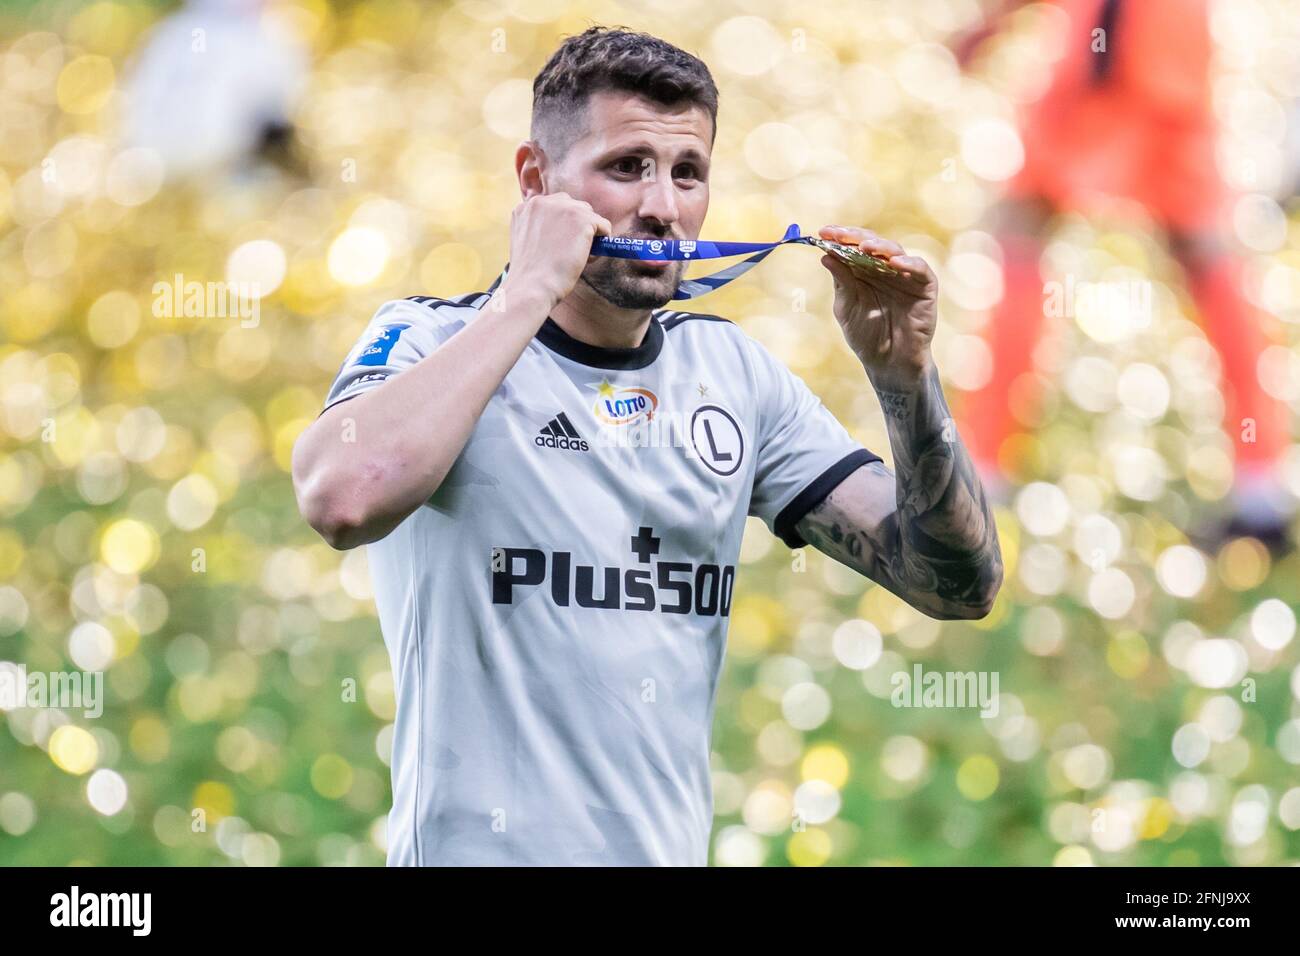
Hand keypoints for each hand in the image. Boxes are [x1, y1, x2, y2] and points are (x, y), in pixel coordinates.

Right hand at [503, 192, 612, 312]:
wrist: (532, 287)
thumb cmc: (530, 276)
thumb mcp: (528, 244)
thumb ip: (541, 231)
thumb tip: (567, 232)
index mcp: (525, 208)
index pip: (553, 207)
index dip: (562, 226)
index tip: (561, 244)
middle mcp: (542, 202)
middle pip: (572, 205)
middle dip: (577, 225)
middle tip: (572, 250)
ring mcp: (563, 207)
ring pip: (589, 215)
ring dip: (589, 234)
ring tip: (580, 256)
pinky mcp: (582, 218)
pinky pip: (604, 226)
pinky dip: (602, 242)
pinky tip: (587, 258)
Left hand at [818, 225, 937, 386]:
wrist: (889, 364)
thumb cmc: (867, 338)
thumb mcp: (847, 309)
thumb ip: (841, 284)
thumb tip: (826, 256)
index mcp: (864, 273)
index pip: (852, 248)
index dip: (839, 238)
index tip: (822, 232)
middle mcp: (885, 270)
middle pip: (873, 244)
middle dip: (855, 237)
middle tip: (840, 234)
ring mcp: (906, 276)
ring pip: (895, 251)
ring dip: (880, 246)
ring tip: (865, 247)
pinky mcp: (925, 288)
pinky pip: (920, 269)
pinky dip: (909, 263)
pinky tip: (894, 262)